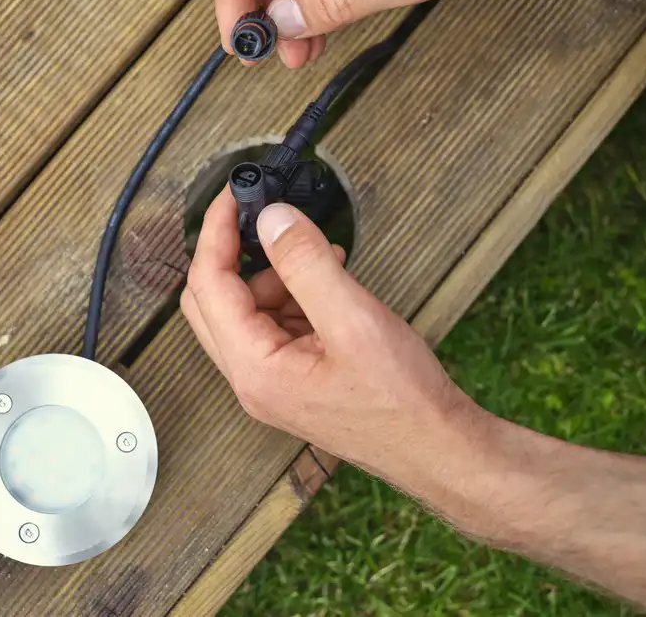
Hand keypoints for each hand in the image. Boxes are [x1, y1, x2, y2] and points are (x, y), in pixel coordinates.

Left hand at [181, 189, 485, 477]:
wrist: (437, 449)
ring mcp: (272, 383)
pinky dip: (296, 296)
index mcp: (254, 369)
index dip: (216, 234)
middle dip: (237, 254)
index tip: (233, 196)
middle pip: (214, 300)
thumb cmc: (401, 401)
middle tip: (267, 218)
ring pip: (247, 311)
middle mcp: (253, 379)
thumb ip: (306, 264)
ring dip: (275, 275)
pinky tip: (331, 285)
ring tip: (322, 258)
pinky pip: (277, 326)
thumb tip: (272, 219)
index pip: (208, 286)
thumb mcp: (353, 319)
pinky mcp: (295, 380)